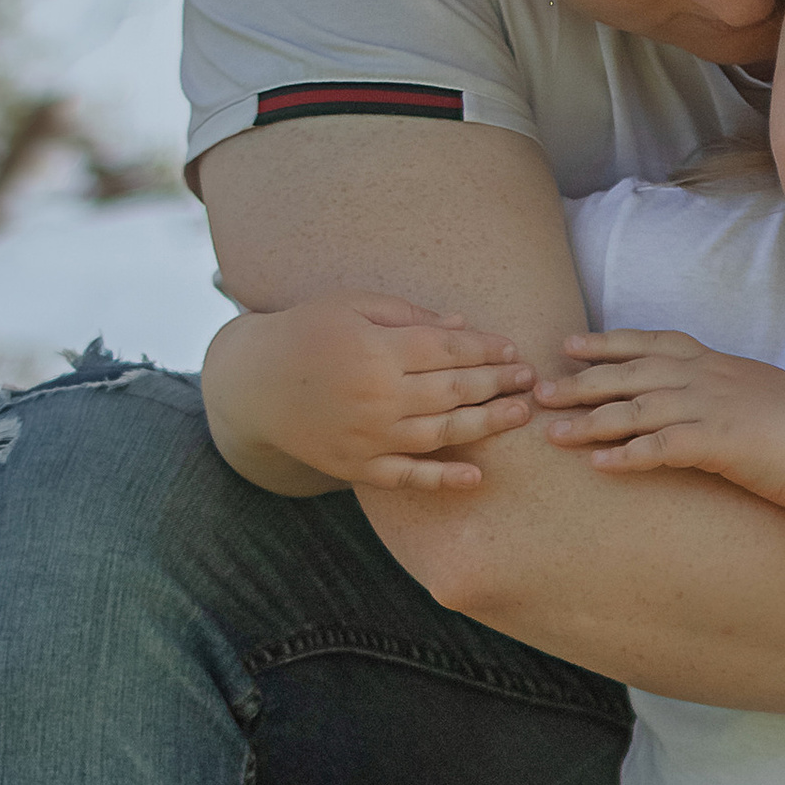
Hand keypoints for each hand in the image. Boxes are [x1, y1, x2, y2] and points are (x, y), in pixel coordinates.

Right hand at [205, 297, 534, 492]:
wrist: (252, 384)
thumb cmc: (307, 332)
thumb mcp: (351, 305)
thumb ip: (408, 315)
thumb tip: (463, 326)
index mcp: (376, 350)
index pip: (448, 350)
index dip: (486, 350)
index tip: (513, 350)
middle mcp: (377, 396)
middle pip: (453, 391)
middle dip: (499, 384)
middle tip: (531, 380)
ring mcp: (368, 436)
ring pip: (441, 433)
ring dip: (487, 425)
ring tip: (520, 415)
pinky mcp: (358, 467)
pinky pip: (407, 477)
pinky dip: (442, 479)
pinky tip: (476, 477)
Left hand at [538, 329, 784, 513]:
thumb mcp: (757, 388)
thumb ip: (721, 383)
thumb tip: (700, 386)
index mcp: (714, 362)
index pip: (650, 343)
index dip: (607, 343)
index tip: (570, 344)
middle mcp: (705, 378)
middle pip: (630, 373)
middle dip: (581, 381)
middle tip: (538, 390)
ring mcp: (710, 408)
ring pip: (636, 410)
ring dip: (590, 423)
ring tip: (552, 434)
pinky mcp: (717, 444)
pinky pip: (662, 448)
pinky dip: (628, 456)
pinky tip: (599, 466)